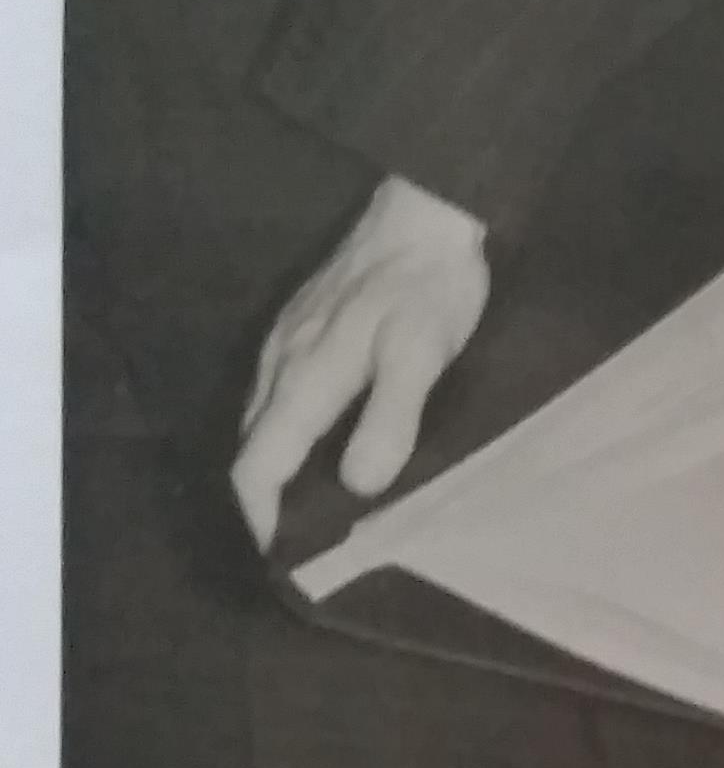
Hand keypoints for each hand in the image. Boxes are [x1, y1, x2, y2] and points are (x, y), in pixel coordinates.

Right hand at [232, 175, 491, 545]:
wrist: (424, 209)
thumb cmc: (426, 287)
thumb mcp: (420, 356)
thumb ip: (388, 419)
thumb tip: (356, 485)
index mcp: (303, 379)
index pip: (257, 465)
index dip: (261, 518)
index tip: (279, 559)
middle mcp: (280, 362)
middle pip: (252, 446)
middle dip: (265, 500)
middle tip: (300, 543)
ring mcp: (286, 339)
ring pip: (262, 419)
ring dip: (274, 465)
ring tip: (309, 505)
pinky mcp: (301, 324)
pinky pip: (277, 392)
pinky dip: (287, 430)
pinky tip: (319, 442)